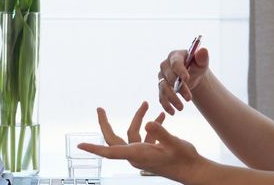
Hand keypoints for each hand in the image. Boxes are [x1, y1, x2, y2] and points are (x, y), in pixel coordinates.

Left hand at [77, 102, 206, 182]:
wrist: (194, 170)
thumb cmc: (184, 159)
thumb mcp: (174, 143)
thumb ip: (160, 133)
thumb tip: (148, 124)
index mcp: (137, 154)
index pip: (110, 151)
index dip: (94, 148)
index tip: (80, 145)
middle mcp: (136, 155)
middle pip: (114, 139)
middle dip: (106, 124)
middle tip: (100, 109)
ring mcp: (143, 153)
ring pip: (133, 133)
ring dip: (139, 118)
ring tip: (146, 103)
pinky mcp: (151, 151)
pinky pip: (145, 136)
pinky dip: (151, 125)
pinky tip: (161, 116)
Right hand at [158, 47, 209, 114]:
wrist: (193, 75)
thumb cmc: (197, 66)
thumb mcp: (202, 62)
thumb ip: (202, 57)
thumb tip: (203, 51)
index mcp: (174, 56)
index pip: (175, 63)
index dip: (180, 71)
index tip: (187, 79)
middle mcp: (165, 65)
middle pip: (169, 77)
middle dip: (179, 88)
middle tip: (189, 98)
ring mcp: (161, 77)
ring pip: (163, 88)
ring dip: (172, 99)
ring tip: (181, 108)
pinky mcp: (161, 87)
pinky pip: (161, 97)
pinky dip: (166, 105)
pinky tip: (173, 112)